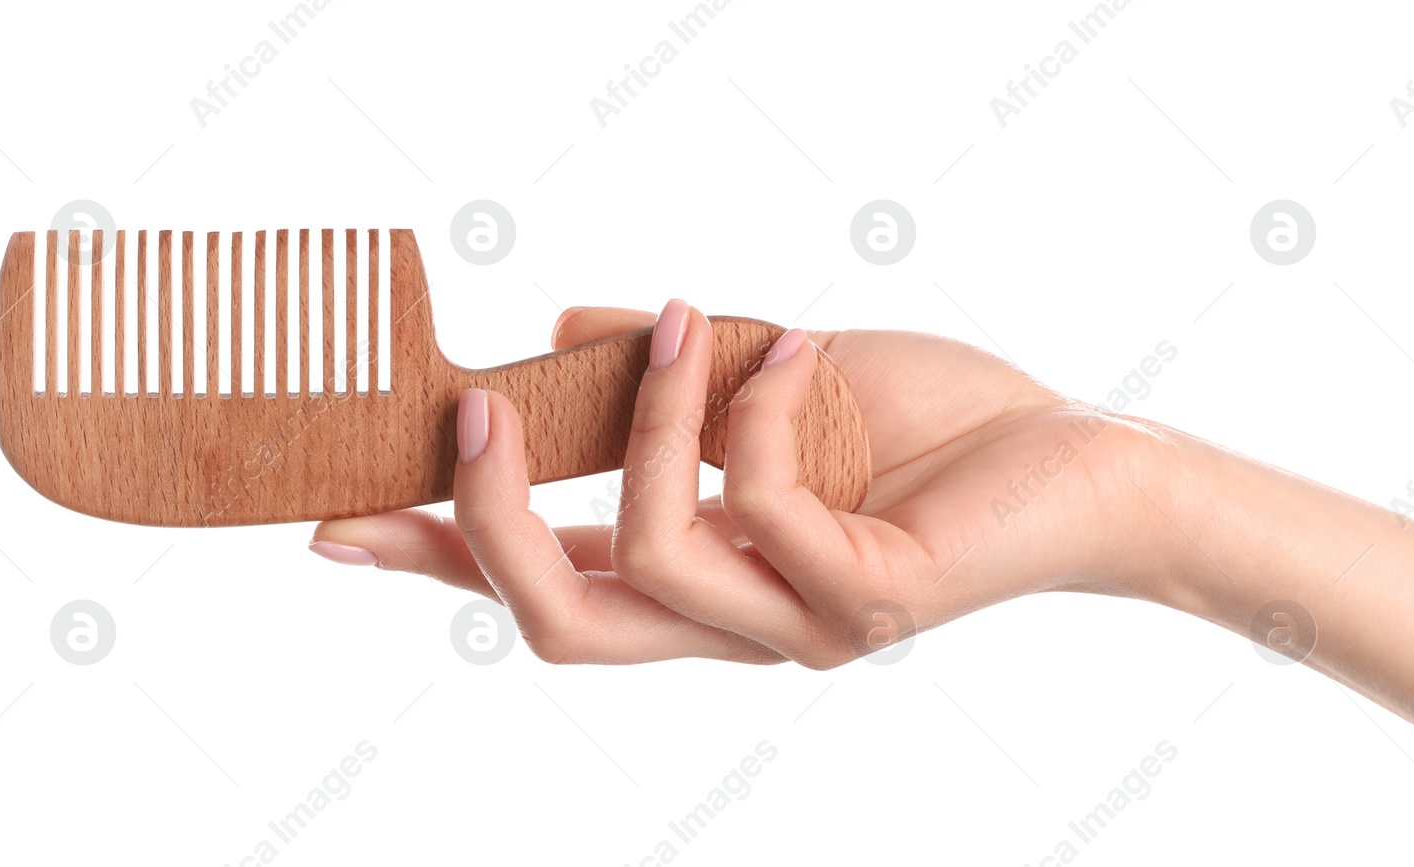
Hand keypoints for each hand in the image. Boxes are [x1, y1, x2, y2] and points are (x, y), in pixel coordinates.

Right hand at [307, 299, 1169, 665]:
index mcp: (701, 580)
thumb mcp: (766, 379)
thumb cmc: (921, 427)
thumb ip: (663, 375)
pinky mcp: (871, 603)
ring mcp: (800, 627)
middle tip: (472, 409)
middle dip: (487, 522)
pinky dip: (759, 409)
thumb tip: (564, 328)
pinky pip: (766, 510)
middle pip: (559, 624)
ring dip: (650, 421)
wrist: (1076, 461)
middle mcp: (737, 625)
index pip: (545, 586)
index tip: (337, 520)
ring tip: (692, 323)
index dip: (438, 562)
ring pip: (655, 559)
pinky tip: (808, 350)